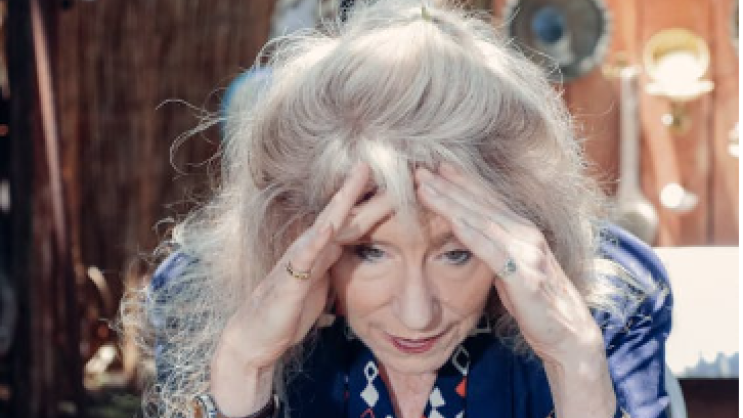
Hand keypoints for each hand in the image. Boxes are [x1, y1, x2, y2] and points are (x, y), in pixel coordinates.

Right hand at [218, 162, 392, 368]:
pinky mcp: (289, 281)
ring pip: (326, 223)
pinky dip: (316, 240)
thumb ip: (335, 263)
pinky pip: (303, 258)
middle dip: (366, 187)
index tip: (400, 180)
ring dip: (344, 199)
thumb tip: (358, 253)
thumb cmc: (290, 311)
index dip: (377, 201)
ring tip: (361, 174)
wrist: (257, 337)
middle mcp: (312, 248)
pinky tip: (328, 225)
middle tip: (389, 159)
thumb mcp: (323, 284)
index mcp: (324, 251)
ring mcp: (299, 260)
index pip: (354, 220)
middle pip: (345, 213)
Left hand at [414, 164, 602, 363]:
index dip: (459, 181)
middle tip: (419, 167)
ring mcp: (528, 252)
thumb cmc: (537, 304)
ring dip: (451, 202)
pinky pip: (493, 250)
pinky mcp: (526, 275)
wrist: (569, 335)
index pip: (485, 199)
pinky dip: (471, 233)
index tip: (433, 165)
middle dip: (448, 184)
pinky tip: (451, 221)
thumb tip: (468, 236)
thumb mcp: (510, 270)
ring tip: (424, 186)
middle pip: (480, 203)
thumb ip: (493, 250)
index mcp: (521, 231)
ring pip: (482, 220)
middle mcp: (526, 234)